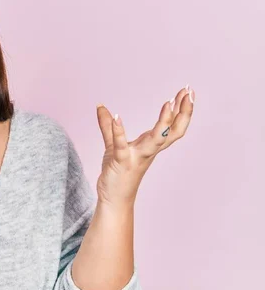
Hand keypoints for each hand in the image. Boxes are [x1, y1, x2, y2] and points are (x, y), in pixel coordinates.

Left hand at [95, 85, 194, 206]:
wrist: (114, 199)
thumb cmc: (118, 173)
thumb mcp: (113, 145)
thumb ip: (108, 127)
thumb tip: (100, 106)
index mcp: (150, 146)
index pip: (172, 126)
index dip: (182, 110)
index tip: (188, 91)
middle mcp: (148, 151)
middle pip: (172, 131)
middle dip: (183, 112)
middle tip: (189, 92)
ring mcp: (136, 156)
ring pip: (155, 139)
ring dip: (163, 121)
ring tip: (168, 103)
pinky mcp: (120, 162)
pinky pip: (121, 145)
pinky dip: (119, 131)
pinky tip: (117, 117)